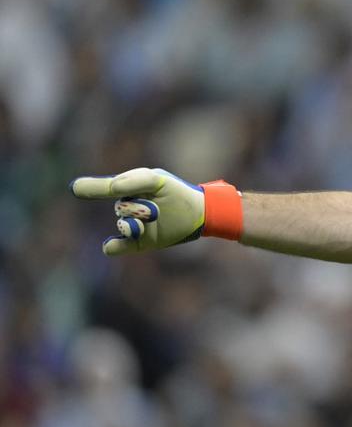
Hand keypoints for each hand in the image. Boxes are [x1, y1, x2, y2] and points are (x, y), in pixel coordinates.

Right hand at [70, 167, 206, 255]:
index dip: (91, 188)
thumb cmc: (178, 193)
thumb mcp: (157, 181)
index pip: (106, 189)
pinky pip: (120, 246)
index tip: (75, 189)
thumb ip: (135, 180)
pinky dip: (114, 247)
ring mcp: (135, 226)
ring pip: (124, 226)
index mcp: (130, 189)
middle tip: (156, 208)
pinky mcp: (141, 242)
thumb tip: (113, 187)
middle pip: (121, 208)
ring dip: (136, 224)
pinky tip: (109, 246)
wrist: (201, 213)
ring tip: (155, 218)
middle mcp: (130, 207)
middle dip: (137, 207)